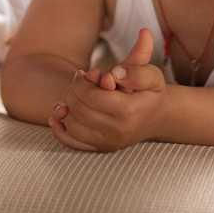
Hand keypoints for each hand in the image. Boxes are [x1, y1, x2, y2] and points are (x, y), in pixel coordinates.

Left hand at [48, 28, 166, 150]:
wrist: (155, 116)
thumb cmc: (149, 90)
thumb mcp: (151, 73)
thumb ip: (138, 63)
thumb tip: (117, 71)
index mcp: (130, 111)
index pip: (91, 97)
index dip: (83, 81)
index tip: (90, 73)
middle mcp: (118, 132)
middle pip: (79, 109)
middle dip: (75, 90)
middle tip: (82, 79)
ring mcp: (108, 143)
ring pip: (72, 124)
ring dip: (68, 105)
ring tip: (76, 93)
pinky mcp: (100, 149)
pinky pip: (71, 143)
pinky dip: (60, 129)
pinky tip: (58, 114)